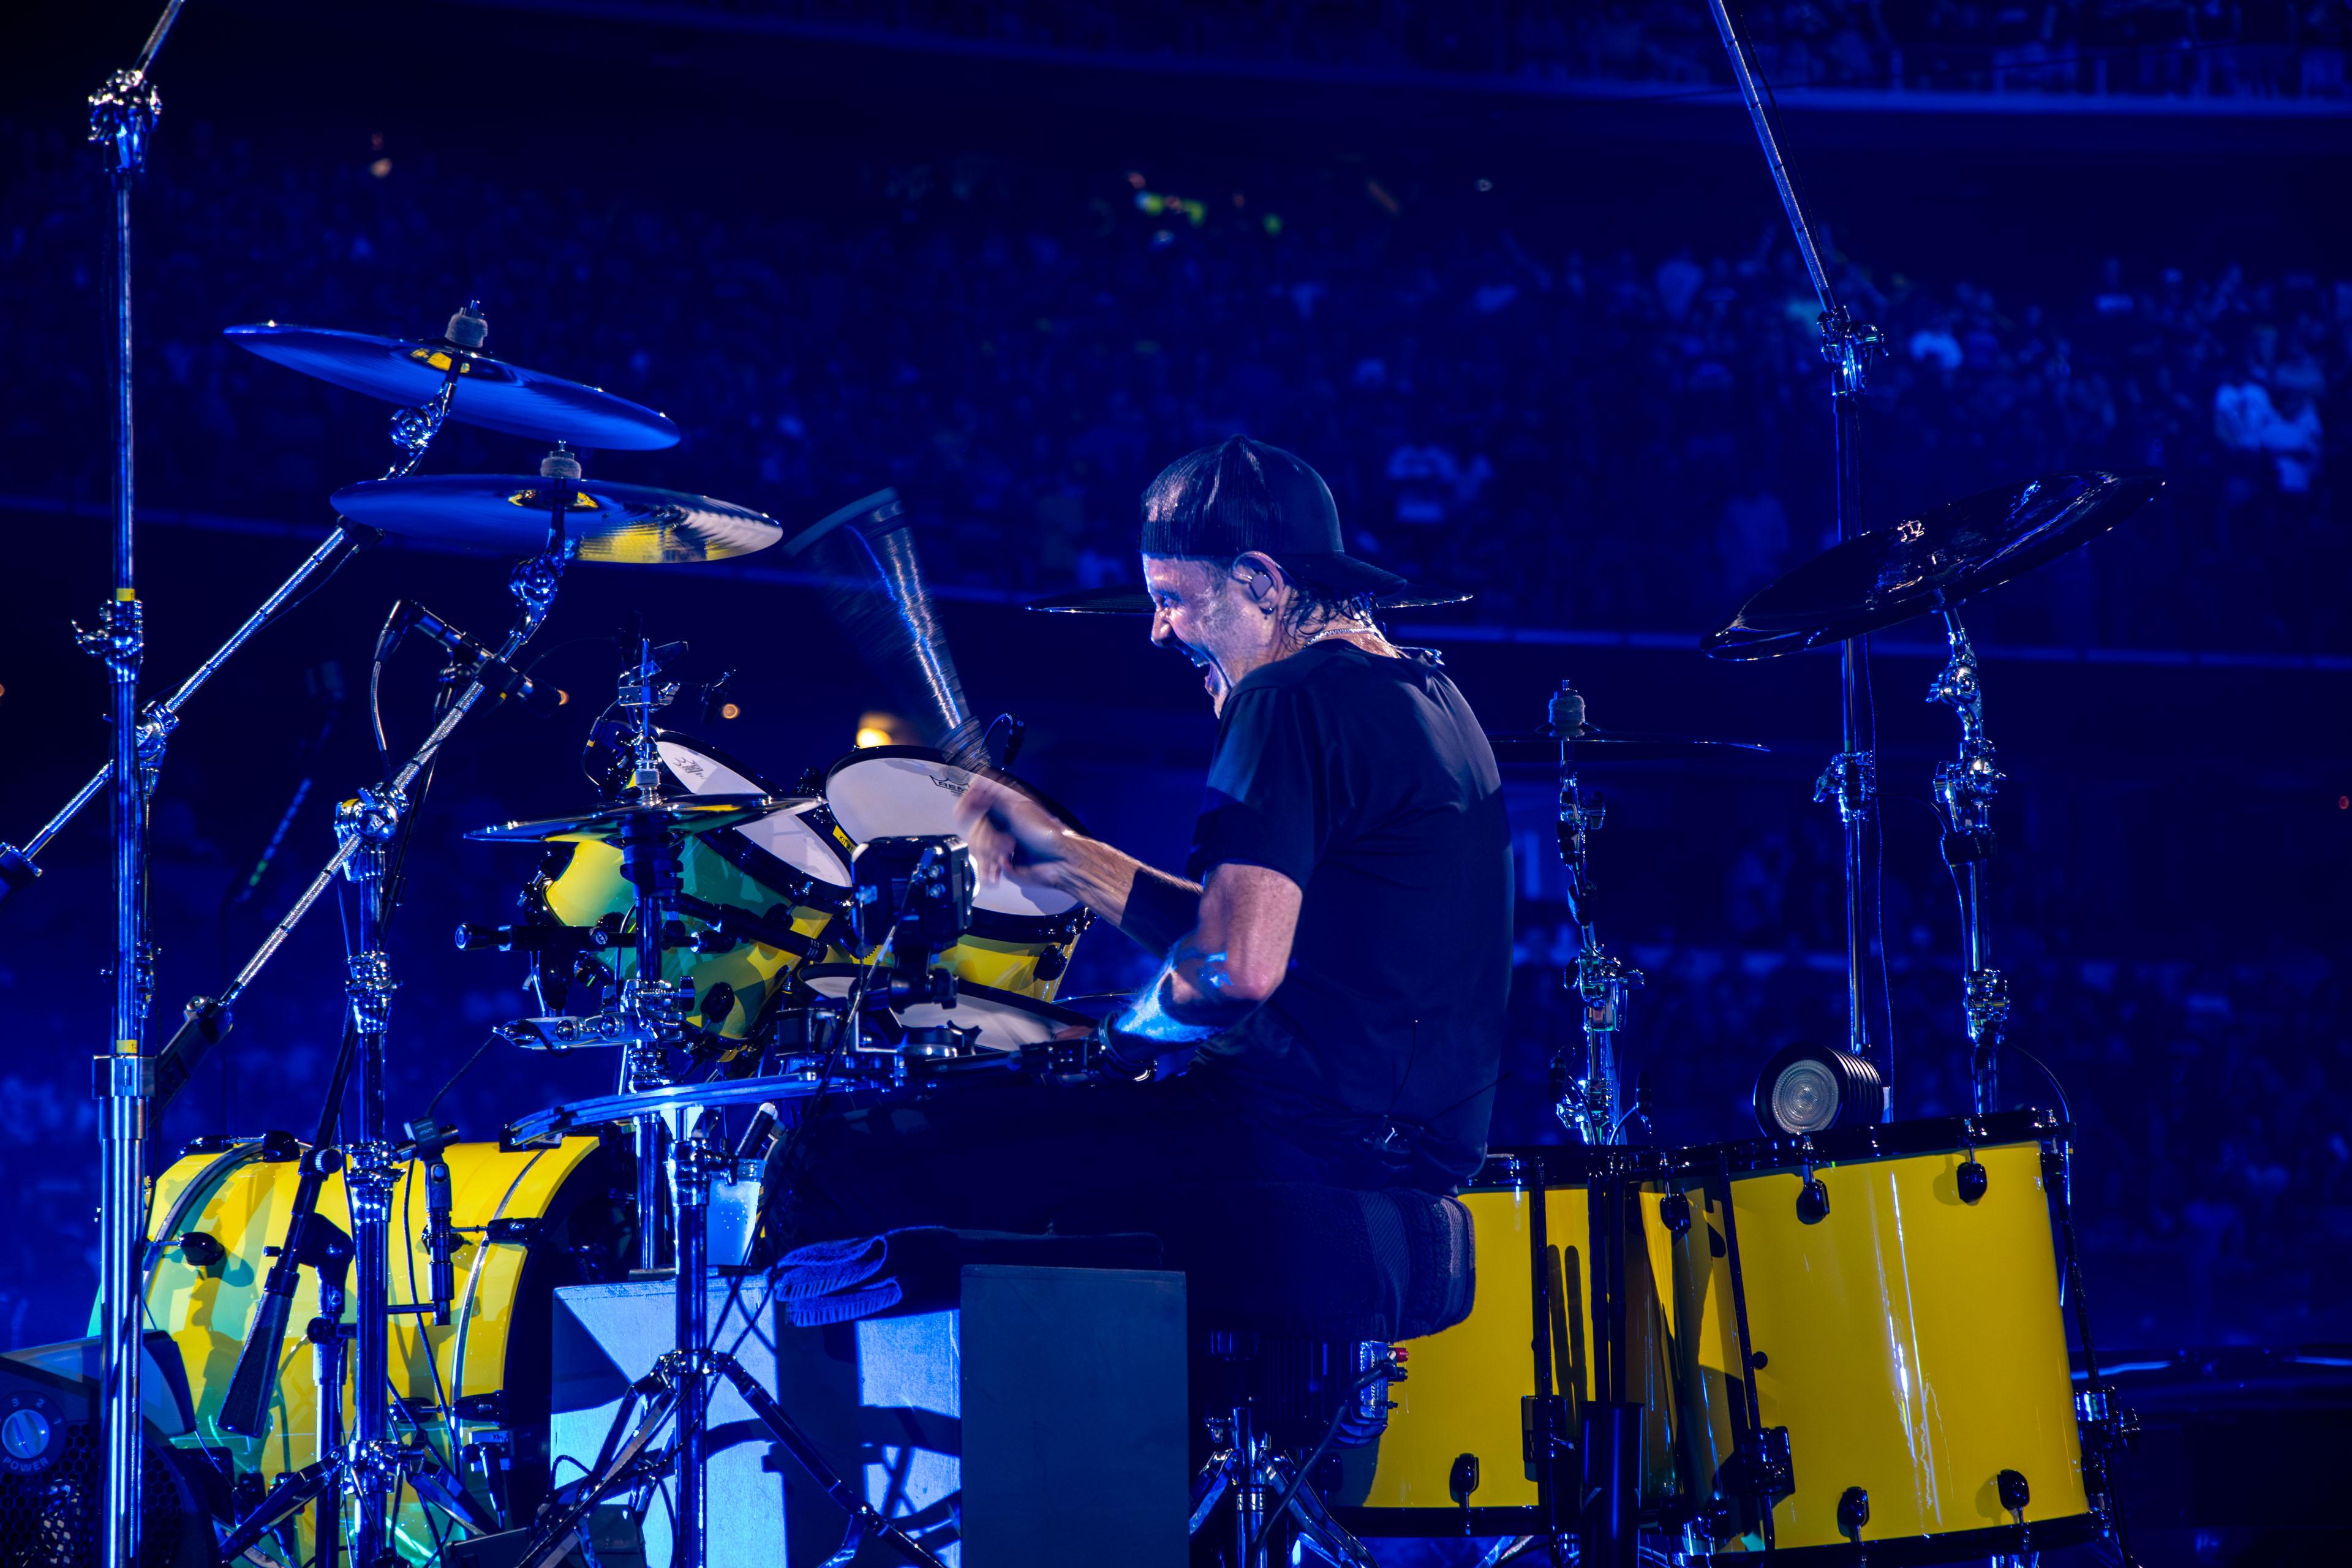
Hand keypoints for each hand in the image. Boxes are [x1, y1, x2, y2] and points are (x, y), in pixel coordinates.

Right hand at [955, 776, 1075, 892]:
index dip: (968, 804)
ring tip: (1006, 856)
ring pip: (979, 847)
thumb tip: (977, 783)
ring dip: (989, 855)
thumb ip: (994, 796)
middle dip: (987, 838)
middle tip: (1006, 842)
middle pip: (975, 828)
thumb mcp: (1019, 808)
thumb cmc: (1046, 835)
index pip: (978, 800)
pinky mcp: (1002, 860)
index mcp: (1006, 806)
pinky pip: (984, 863)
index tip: (962, 812)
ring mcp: (1001, 842)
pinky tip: (997, 870)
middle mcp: (1002, 822)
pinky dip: (989, 868)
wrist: (1059, 863)